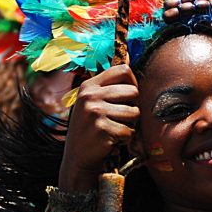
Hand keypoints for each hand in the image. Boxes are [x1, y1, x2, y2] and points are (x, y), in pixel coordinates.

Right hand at [58, 64, 140, 190]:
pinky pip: (129, 131)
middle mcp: (90, 96)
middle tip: (119, 119)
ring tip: (114, 130)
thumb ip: (109, 84)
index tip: (129, 97)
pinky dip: (125, 140)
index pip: (123, 70)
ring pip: (134, 113)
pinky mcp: (102, 129)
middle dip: (132, 108)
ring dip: (130, 125)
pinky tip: (111, 141)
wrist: (77, 159)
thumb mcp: (92, 103)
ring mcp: (95, 112)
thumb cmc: (90, 129)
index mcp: (89, 86)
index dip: (133, 83)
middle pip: (133, 92)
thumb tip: (129, 53)